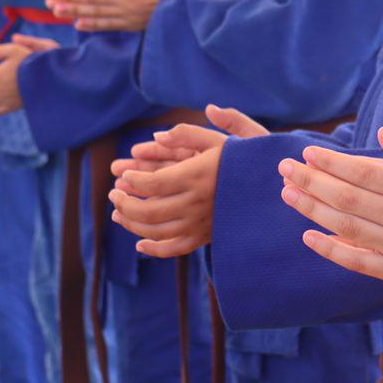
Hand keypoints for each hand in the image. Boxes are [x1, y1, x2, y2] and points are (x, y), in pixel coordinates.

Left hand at [107, 105, 266, 258]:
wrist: (269, 192)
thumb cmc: (244, 160)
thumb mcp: (221, 139)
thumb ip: (189, 133)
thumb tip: (158, 134)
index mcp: (197, 176)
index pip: (153, 183)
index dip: (132, 181)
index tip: (122, 176)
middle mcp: (196, 203)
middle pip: (148, 211)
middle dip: (124, 203)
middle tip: (113, 193)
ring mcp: (200, 224)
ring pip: (156, 231)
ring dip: (131, 224)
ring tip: (119, 212)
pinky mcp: (205, 237)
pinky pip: (174, 249)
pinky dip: (153, 249)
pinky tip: (139, 243)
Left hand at [277, 125, 382, 294]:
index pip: (365, 173)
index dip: (332, 163)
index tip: (307, 153)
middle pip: (348, 197)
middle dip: (311, 181)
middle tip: (284, 168)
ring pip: (347, 227)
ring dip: (313, 209)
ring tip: (287, 194)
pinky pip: (358, 261)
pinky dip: (331, 249)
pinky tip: (309, 235)